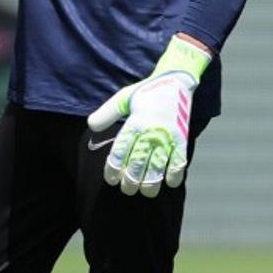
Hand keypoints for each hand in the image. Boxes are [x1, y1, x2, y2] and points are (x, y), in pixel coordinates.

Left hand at [87, 36, 211, 197]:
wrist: (176, 81)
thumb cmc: (147, 92)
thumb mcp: (124, 98)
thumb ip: (107, 113)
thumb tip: (91, 126)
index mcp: (135, 123)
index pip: (120, 152)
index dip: (113, 169)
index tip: (111, 179)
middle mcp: (150, 132)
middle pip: (137, 164)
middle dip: (130, 181)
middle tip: (126, 188)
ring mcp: (167, 137)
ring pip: (157, 168)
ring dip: (150, 184)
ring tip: (145, 190)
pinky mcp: (181, 139)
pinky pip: (179, 163)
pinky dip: (174, 175)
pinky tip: (168, 182)